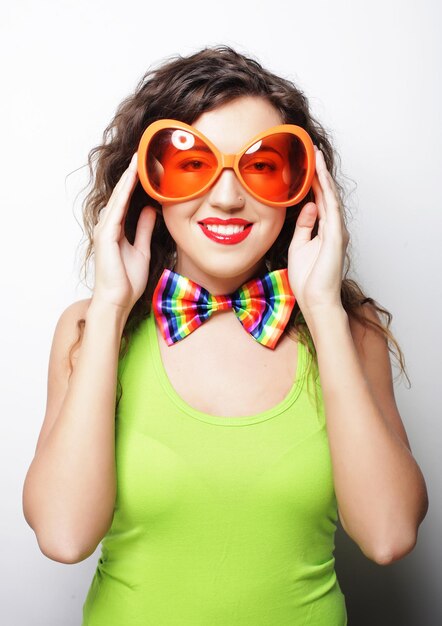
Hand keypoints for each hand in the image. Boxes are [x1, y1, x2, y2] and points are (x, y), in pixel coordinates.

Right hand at [92, 152, 156, 313]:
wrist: (118, 300)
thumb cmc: (127, 281)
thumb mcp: (142, 249)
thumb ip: (144, 229)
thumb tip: (151, 210)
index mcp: (116, 229)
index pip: (126, 200)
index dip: (135, 183)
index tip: (145, 166)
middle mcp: (108, 226)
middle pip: (121, 194)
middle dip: (131, 174)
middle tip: (140, 153)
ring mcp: (105, 229)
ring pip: (118, 197)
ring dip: (128, 178)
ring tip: (137, 159)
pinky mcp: (106, 235)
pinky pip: (117, 208)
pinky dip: (125, 193)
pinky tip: (132, 179)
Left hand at [287, 147, 348, 318]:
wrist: (316, 300)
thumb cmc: (308, 279)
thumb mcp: (299, 245)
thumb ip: (304, 225)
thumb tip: (308, 206)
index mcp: (324, 230)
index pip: (318, 200)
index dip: (312, 181)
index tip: (304, 164)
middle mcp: (333, 227)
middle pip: (326, 194)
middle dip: (319, 172)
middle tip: (312, 151)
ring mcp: (336, 230)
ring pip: (330, 196)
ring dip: (323, 175)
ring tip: (316, 156)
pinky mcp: (336, 236)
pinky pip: (331, 207)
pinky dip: (326, 190)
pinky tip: (320, 176)